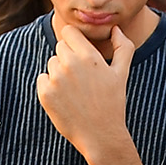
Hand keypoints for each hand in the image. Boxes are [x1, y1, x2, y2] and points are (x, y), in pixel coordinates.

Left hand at [37, 14, 135, 163]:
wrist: (100, 135)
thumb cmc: (113, 104)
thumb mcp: (122, 74)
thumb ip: (123, 47)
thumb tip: (115, 29)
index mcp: (88, 56)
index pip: (69, 32)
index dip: (74, 40)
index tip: (80, 52)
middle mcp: (70, 64)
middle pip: (60, 47)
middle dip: (69, 57)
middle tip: (81, 77)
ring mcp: (55, 79)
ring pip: (51, 63)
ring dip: (59, 72)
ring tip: (75, 90)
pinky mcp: (45, 93)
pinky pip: (42, 79)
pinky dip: (50, 86)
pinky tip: (65, 98)